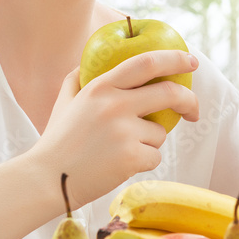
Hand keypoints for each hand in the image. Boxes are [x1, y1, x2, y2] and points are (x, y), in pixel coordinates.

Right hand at [32, 50, 199, 206]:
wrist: (45, 179)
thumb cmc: (56, 141)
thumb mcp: (65, 101)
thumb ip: (80, 79)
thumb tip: (93, 63)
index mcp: (101, 86)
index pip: (146, 62)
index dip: (174, 59)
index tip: (191, 62)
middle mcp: (115, 104)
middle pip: (169, 93)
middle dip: (189, 101)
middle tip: (193, 112)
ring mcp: (124, 131)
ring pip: (160, 132)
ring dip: (149, 142)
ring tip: (118, 151)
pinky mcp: (131, 156)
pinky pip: (155, 156)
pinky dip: (143, 162)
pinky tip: (118, 166)